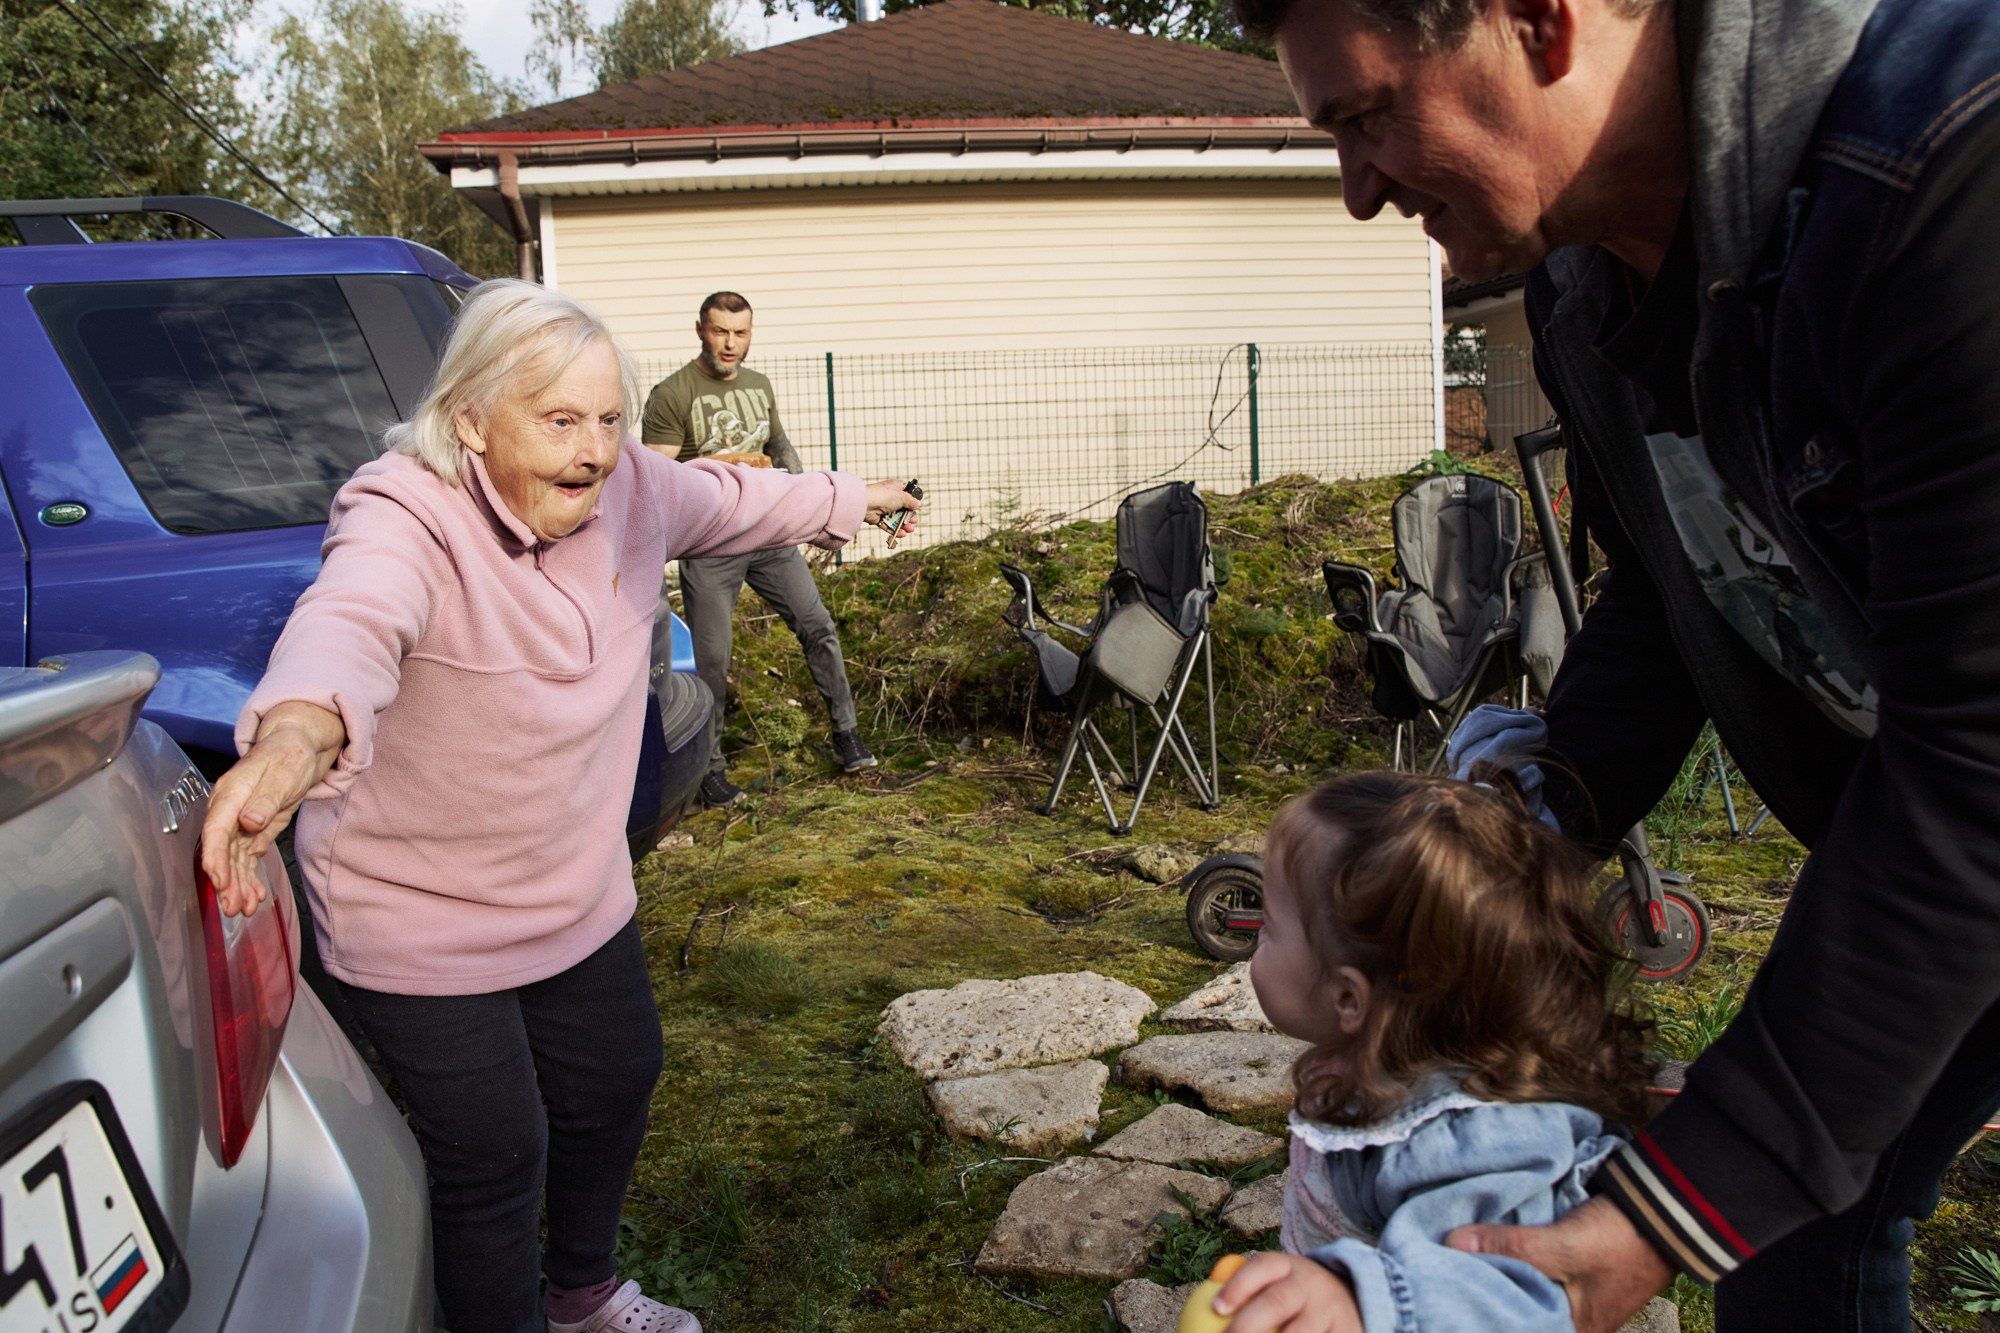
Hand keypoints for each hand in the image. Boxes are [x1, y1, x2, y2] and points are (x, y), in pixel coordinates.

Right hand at [199, 701, 344, 916]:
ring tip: (244, 909)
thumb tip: (249, 821)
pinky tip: (254, 895)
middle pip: (222, 851)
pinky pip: (247, 857)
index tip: (221, 882)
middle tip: (233, 907)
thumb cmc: (288, 754)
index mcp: (230, 794)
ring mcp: (240, 821)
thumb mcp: (283, 774)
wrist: (298, 745)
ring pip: (233, 859)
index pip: (215, 831)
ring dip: (238, 885)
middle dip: (226, 881)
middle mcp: (229, 810)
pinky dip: (249, 876)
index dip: (215, 859)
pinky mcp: (253, 828)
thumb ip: (265, 799)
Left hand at [863, 478, 922, 539]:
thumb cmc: (883, 495)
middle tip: (914, 521)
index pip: (906, 492)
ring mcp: (883, 508)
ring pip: (896, 518)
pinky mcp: (878, 518)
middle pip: (903, 508)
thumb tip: (920, 504)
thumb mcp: (902, 497)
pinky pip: (888, 525)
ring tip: (910, 529)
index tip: (917, 505)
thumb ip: (912, 501)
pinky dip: (895, 530)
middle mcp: (889, 497)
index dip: (913, 499)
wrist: (864, 503)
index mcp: (895, 488)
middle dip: (910, 516)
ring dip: (904, 525)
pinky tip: (902, 534)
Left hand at [1212, 1251, 1363, 1332]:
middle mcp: (1309, 1285)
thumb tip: (1210, 1300)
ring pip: (1302, 1331)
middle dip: (1250, 1324)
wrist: (1350, 1298)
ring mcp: (1330, 1310)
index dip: (1238, 1286)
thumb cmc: (1293, 1295)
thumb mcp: (1276, 1280)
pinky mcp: (1346, 1331)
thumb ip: (1245, 1287)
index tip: (1217, 1309)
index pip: (1261, 1267)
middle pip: (1278, 1301)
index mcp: (1287, 1267)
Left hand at [1447, 1197, 1672, 1332]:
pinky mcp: (1572, 1268)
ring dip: (1500, 1272)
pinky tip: (1488, 1246)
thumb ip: (1512, 1247)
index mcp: (1575, 1329)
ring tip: (1459, 1259)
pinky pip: (1535, 1269)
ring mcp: (1575, 1293)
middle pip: (1519, 1308)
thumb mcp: (1563, 1246)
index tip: (1449, 1299)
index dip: (1485, 1314)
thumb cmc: (1621, 1241)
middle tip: (1446, 1275)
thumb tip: (1453, 1244)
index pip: (1516, 1327)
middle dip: (1487, 1291)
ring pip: (1525, 1287)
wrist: (1666, 1210)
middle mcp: (1574, 1319)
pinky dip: (1515, 1259)